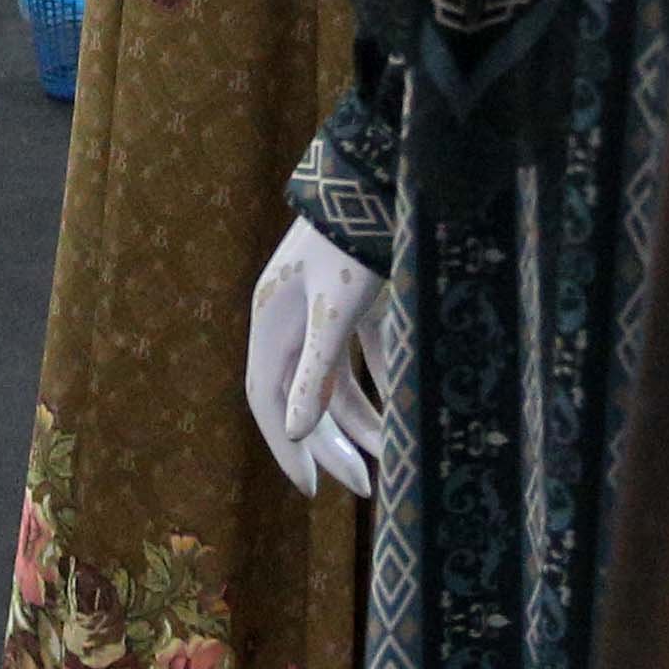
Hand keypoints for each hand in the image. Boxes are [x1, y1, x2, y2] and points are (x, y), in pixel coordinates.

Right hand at [243, 219, 387, 495]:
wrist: (381, 180)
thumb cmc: (354, 243)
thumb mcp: (336, 311)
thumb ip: (315, 373)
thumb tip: (291, 433)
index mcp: (271, 323)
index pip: (267, 400)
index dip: (286, 447)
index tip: (313, 488)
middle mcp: (289, 321)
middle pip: (300, 397)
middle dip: (330, 443)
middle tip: (363, 486)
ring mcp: (322, 311)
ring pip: (332, 383)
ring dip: (358, 422)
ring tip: (390, 456)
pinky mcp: (354, 302)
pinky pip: (360, 360)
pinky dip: (378, 389)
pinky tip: (401, 415)